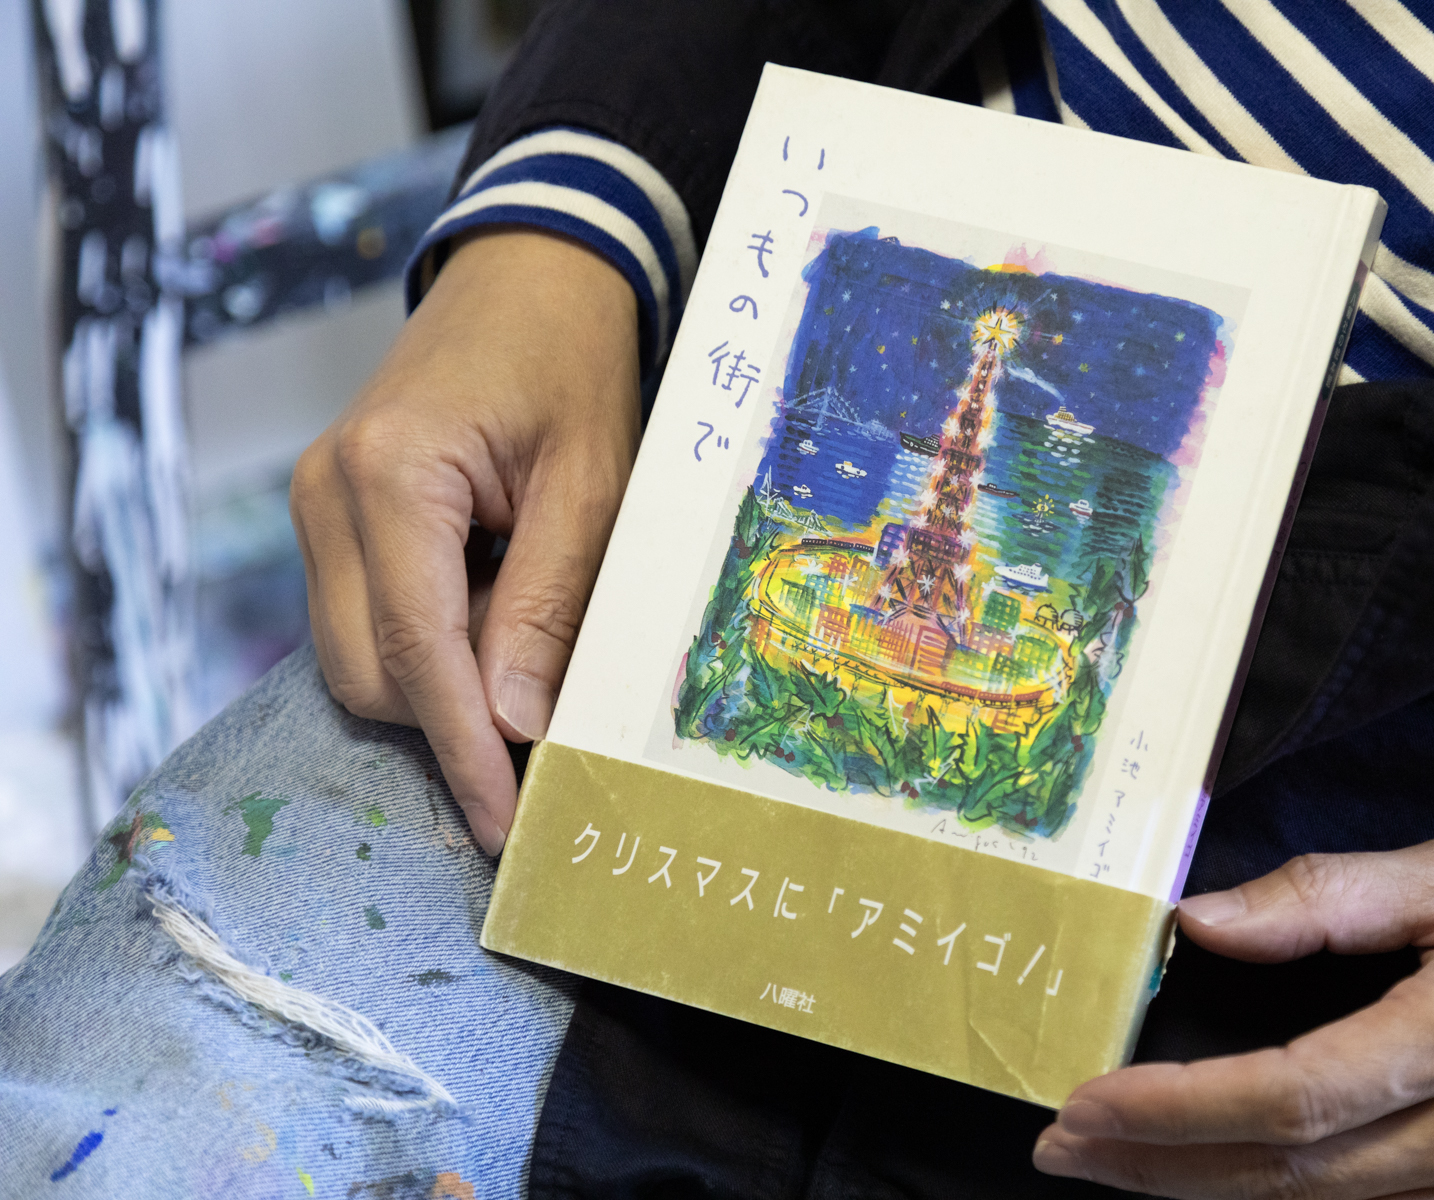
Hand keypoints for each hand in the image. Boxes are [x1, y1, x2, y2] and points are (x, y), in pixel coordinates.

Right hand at [291, 229, 640, 853]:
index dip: (462, 749)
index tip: (504, 825)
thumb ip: (547, 604)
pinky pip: (362, 618)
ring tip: (529, 629)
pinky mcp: (332, 517)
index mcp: (389, 473)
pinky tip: (494, 606)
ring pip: (355, 658)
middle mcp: (327, 493)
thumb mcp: (592, 484)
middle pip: (366, 672)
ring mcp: (317, 504)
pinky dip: (428, 643)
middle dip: (451, 723)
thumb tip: (515, 725)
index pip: (413, 650)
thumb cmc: (571, 364)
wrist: (528, 276)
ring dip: (442, 682)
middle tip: (549, 726)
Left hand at [1034, 838, 1433, 1198]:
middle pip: (1292, 1178)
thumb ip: (1321, 901)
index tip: (1085, 1104)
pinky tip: (1233, 1189)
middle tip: (1065, 1152)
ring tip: (1121, 1169)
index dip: (1176, 1109)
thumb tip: (1200, 923)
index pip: (1291, 1097)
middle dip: (1161, 1168)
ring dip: (1211, 1196)